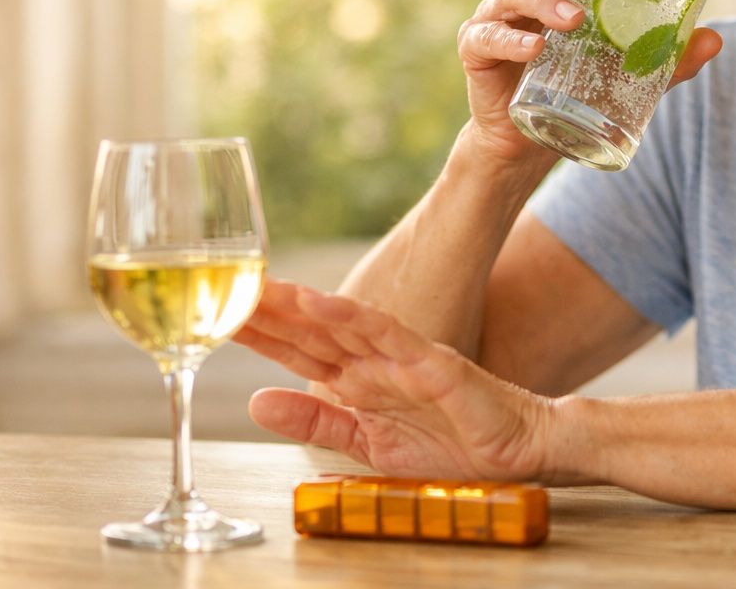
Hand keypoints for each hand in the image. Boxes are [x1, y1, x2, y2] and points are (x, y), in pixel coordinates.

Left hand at [235, 280, 563, 481]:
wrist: (517, 451)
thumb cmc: (453, 446)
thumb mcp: (368, 444)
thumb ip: (317, 422)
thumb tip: (257, 402)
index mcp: (359, 380)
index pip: (299, 351)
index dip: (261, 333)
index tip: (218, 315)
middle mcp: (374, 361)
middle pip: (311, 332)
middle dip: (268, 312)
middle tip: (222, 284)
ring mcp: (402, 357)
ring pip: (341, 325)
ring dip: (299, 307)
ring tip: (260, 288)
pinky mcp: (431, 360)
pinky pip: (386, 334)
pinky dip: (351, 318)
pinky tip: (318, 304)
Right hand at [456, 0, 722, 162]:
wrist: (531, 141)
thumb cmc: (579, 88)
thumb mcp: (630, 73)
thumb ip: (668, 57)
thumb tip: (715, 40)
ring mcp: (497, 18)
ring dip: (544, 2)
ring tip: (574, 20)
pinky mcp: (477, 51)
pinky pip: (486, 37)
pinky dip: (509, 41)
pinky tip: (533, 50)